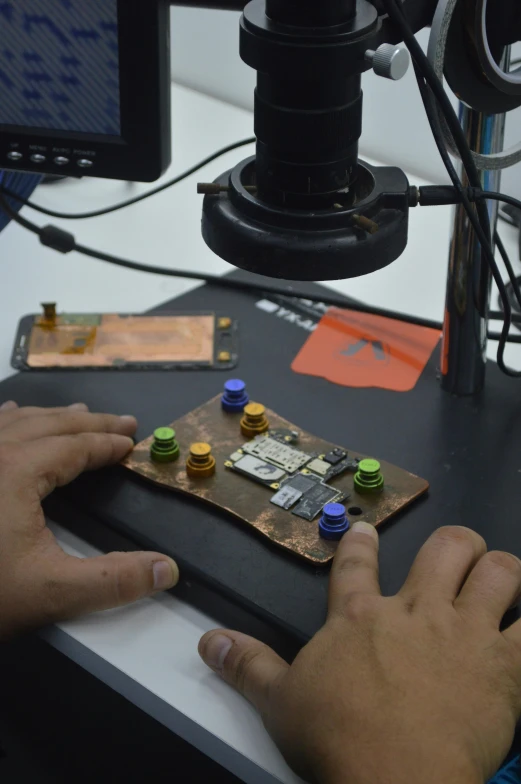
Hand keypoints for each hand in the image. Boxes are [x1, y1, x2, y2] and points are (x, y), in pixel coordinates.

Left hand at [0, 400, 178, 638]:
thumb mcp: (49, 592)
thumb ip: (113, 582)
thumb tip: (168, 571)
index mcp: (15, 471)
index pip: (75, 446)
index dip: (108, 443)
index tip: (131, 443)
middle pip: (50, 424)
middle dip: (91, 422)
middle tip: (122, 421)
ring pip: (15, 419)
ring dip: (53, 416)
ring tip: (79, 413)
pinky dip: (9, 418)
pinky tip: (11, 415)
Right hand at [199, 523, 520, 783]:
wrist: (397, 780)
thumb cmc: (337, 738)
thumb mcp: (280, 703)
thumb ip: (247, 666)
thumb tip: (209, 642)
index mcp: (361, 616)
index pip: (358, 563)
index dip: (363, 543)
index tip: (369, 532)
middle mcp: (417, 610)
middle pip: (448, 548)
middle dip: (457, 544)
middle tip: (457, 556)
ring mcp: (463, 632)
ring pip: (499, 572)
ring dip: (503, 570)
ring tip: (502, 579)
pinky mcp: (502, 665)